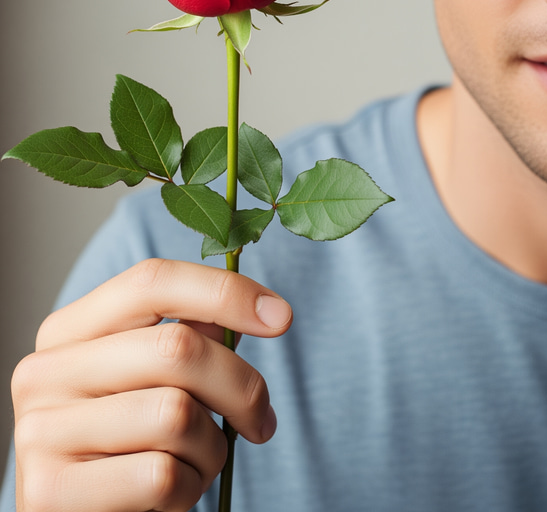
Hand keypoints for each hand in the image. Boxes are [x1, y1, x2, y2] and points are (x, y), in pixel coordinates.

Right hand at [11, 258, 292, 511]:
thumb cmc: (129, 439)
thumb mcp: (152, 379)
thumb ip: (192, 337)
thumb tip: (260, 310)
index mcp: (70, 329)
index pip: (154, 281)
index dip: (226, 292)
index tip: (281, 316)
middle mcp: (45, 371)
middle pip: (177, 346)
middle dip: (241, 385)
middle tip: (261, 417)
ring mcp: (40, 431)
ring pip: (175, 414)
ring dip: (213, 445)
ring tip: (202, 459)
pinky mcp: (49, 491)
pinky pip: (161, 475)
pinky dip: (190, 487)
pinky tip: (176, 491)